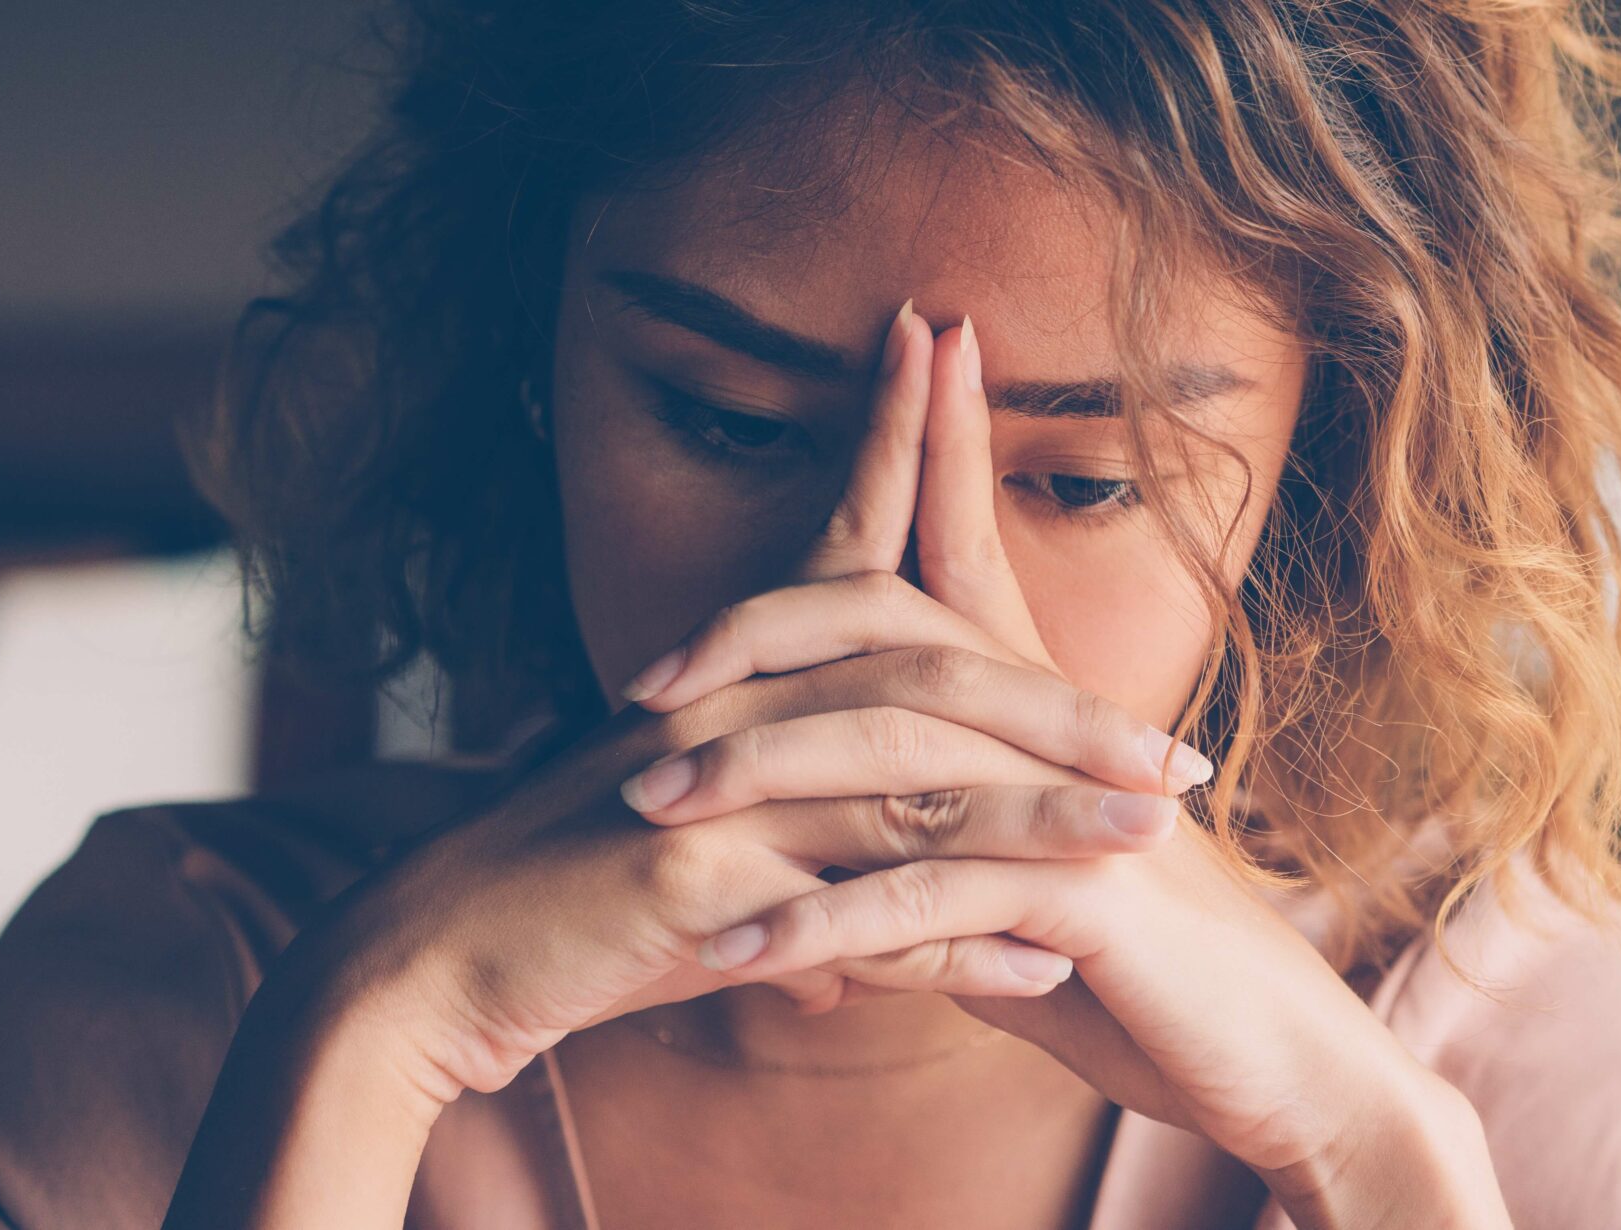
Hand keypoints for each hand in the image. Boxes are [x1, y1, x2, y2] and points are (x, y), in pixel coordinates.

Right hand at [302, 303, 1209, 1103]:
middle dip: (1064, 711)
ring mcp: (711, 792)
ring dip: (1046, 817)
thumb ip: (827, 818)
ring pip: (912, 790)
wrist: (434, 963)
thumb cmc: (583, 894)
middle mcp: (733, 711)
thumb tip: (947, 847)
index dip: (897, 438)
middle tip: (1186, 752)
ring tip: (1157, 836)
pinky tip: (1043, 965)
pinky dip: (955, 947)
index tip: (950, 339)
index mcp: (738, 674)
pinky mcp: (690, 883)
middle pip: (926, 677)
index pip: (839, 539)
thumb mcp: (718, 824)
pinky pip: (852, 912)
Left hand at [630, 312, 1508, 1222]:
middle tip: (641, 680)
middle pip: (901, 632)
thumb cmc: (1145, 971)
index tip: (911, 336)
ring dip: (756, 782)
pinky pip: (924, 901)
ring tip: (644, 812)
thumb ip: (940, 845)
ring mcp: (1076, 807)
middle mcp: (1061, 735)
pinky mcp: (1085, 899)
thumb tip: (843, 844)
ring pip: (894, 759)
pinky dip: (816, 930)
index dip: (941, 440)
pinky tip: (727, 956)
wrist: (1269, 1056)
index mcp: (1046, 711)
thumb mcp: (1023, 891)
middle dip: (765, 633)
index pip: (976, 548)